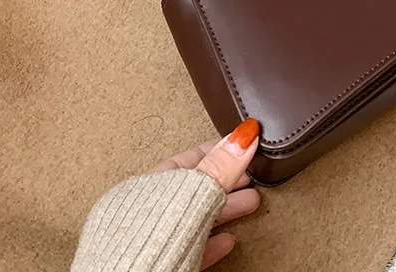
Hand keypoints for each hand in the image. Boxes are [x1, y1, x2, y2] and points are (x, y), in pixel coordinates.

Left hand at [150, 119, 260, 268]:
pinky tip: (227, 241)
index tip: (240, 146)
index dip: (218, 152)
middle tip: (251, 175)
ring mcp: (156, 239)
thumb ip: (219, 167)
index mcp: (147, 187)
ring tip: (250, 202)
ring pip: (197, 218)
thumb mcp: (191, 194)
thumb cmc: (145, 241)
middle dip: (228, 180)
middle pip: (196, 189)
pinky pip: (192, 248)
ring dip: (227, 209)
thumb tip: (242, 137)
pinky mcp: (164, 265)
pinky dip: (213, 242)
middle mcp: (148, 212)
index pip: (189, 160)